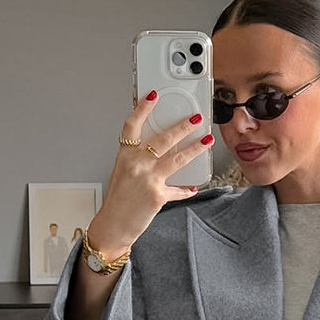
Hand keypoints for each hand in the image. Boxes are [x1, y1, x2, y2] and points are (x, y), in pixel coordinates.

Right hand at [88, 91, 214, 258]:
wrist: (114, 224)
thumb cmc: (118, 200)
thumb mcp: (123, 172)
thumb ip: (139, 159)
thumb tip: (162, 151)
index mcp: (126, 155)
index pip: (133, 125)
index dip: (142, 108)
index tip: (153, 95)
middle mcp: (136, 163)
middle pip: (163, 138)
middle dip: (183, 126)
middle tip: (196, 118)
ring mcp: (148, 178)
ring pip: (176, 158)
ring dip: (194, 148)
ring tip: (206, 141)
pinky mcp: (158, 195)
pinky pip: (178, 189)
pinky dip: (186, 189)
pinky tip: (193, 187)